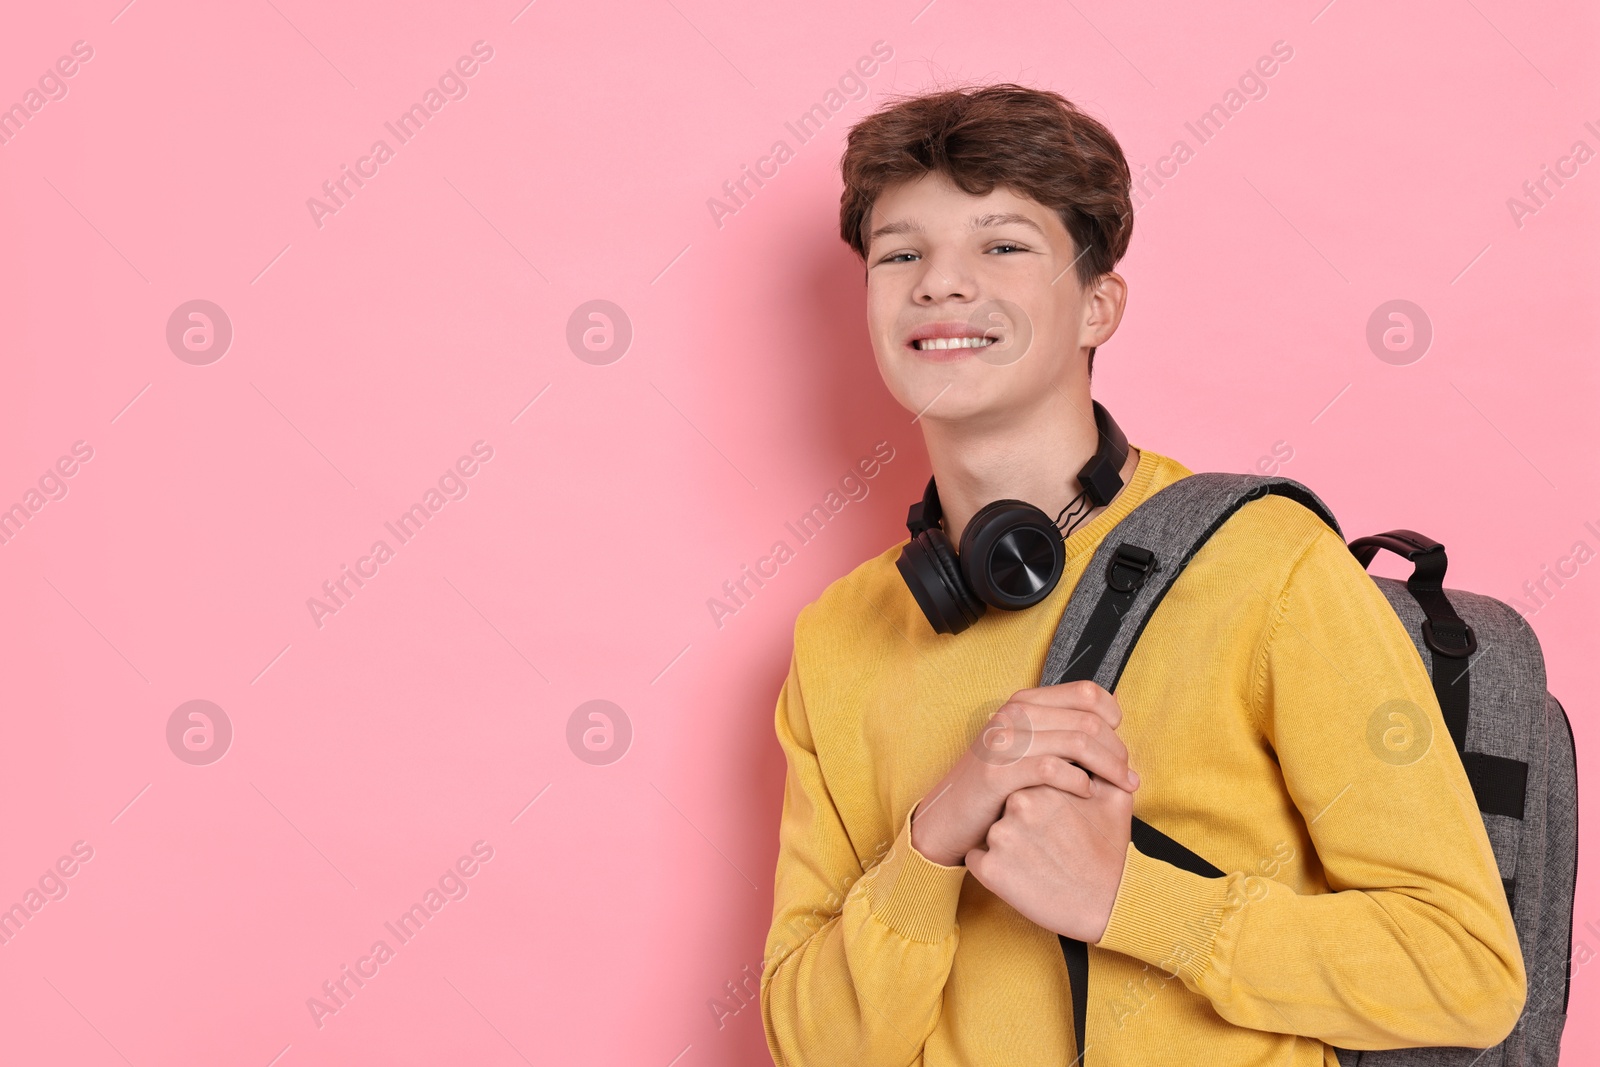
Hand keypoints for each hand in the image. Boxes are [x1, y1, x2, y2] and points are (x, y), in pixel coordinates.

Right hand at [909, 680, 1137, 866]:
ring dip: (1109, 768)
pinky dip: (1080, 782)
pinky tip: (1086, 794)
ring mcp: (1005, 742)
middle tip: (1128, 778)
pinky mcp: (999, 772)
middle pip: (1089, 721)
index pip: (1087, 694)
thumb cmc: (994, 787)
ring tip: (1121, 788)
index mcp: (1023, 703)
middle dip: (1118, 752)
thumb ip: (1060, 728)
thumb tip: (1113, 710)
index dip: (1114, 718)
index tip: (1120, 745)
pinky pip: (1054, 769)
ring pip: (1078, 743)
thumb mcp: (1025, 746)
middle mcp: (1013, 715)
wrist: (947, 817)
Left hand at [963, 777, 1134, 942]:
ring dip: (1007, 844)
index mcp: (1042, 785)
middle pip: (1005, 806)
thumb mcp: (1115, 801)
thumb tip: (1090, 751)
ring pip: (992, 832)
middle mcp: (1016, 805)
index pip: (1025, 781)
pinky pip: (978, 860)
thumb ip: (1098, 767)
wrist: (1109, 905)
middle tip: (1047, 843)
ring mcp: (1000, 837)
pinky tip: (1020, 875)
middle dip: (1022, 822)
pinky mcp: (989, 869)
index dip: (1040, 805)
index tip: (1055, 823)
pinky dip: (993, 867)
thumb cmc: (1111, 853)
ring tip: (1037, 861)